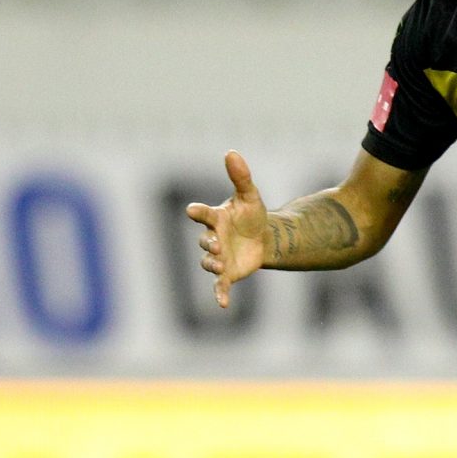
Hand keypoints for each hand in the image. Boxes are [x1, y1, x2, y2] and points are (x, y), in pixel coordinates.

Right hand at [183, 150, 267, 308]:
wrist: (264, 238)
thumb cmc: (252, 214)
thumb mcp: (250, 196)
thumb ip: (241, 176)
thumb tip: (231, 152)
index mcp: (215, 218)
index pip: (202, 214)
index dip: (198, 212)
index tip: (192, 211)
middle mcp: (212, 238)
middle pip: (204, 241)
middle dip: (208, 243)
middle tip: (216, 245)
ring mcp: (217, 257)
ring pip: (208, 262)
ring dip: (211, 264)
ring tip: (219, 265)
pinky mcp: (226, 273)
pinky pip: (219, 285)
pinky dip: (219, 295)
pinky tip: (223, 305)